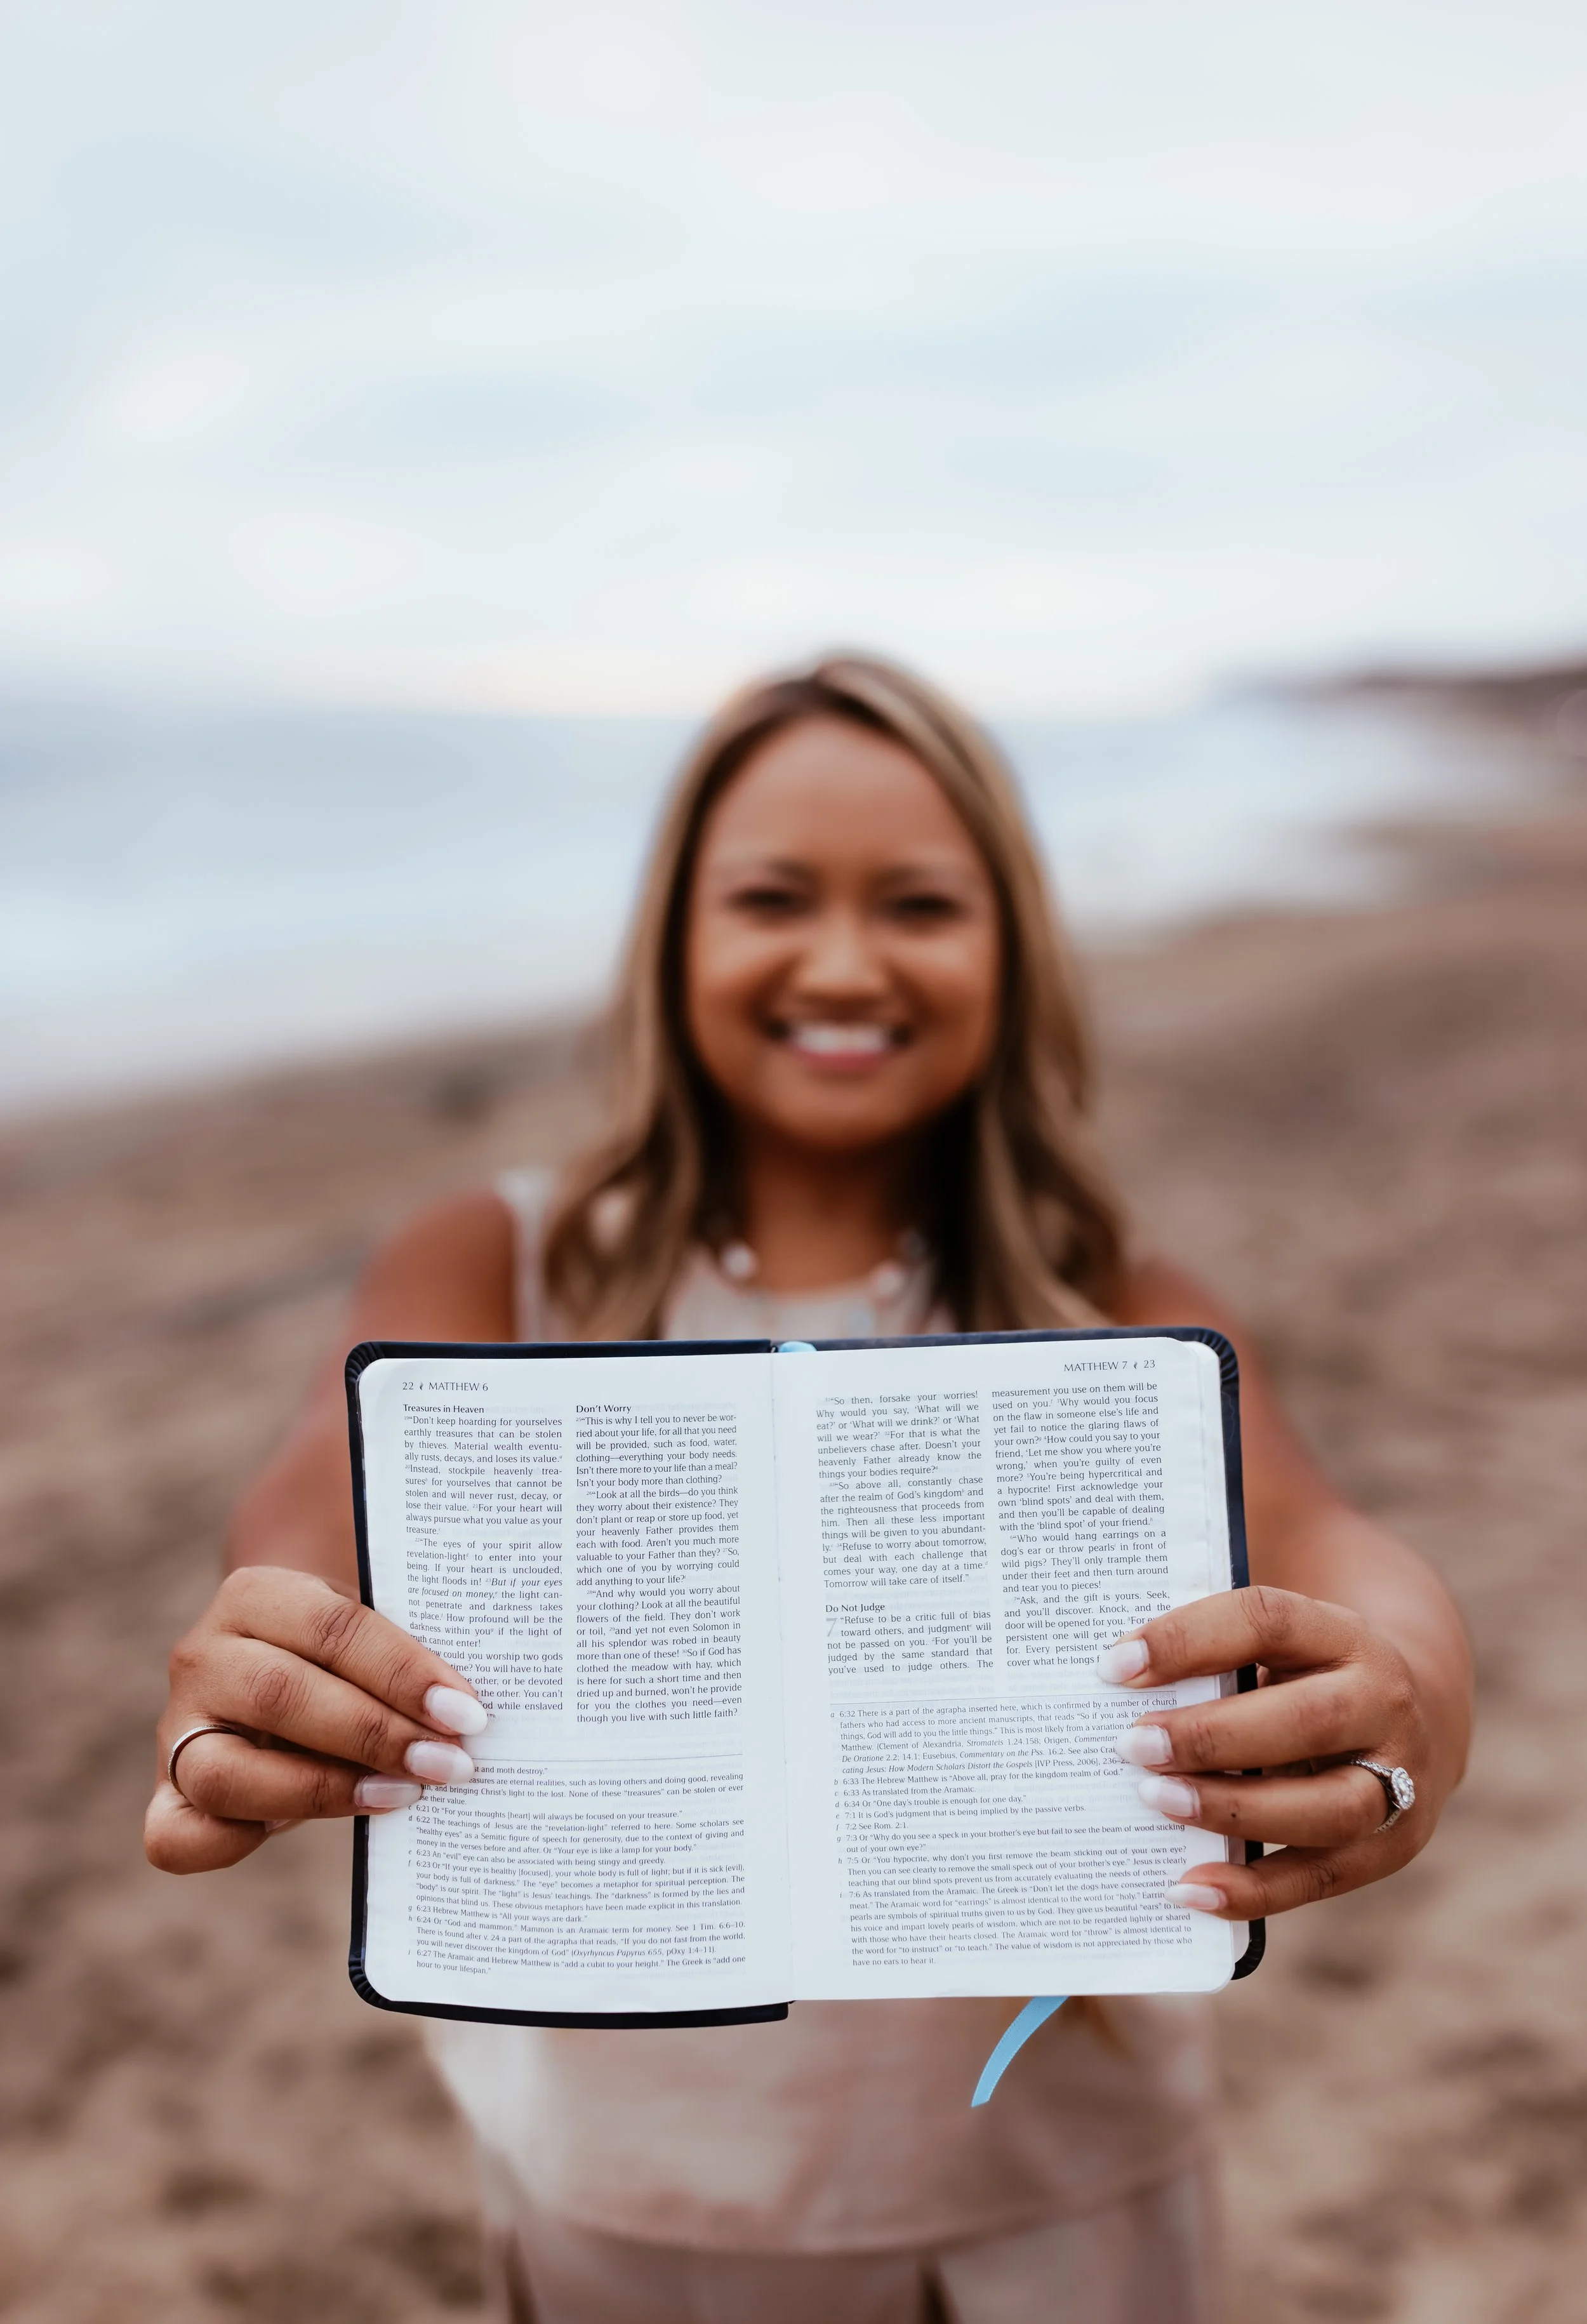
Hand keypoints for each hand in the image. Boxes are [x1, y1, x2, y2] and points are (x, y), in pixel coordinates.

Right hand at [145, 1565, 487, 1873]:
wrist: (275, 1660)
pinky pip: (176, 1836)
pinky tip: (298, 1834)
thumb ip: (396, 1664)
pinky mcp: (166, 1793)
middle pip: (281, 1695)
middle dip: (375, 1736)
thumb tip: (466, 1719)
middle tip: (450, 1764)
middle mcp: (202, 1656)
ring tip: (404, 1796)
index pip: (332, 1629)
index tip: (467, 1714)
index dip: (402, 1674)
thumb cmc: (339, 1652)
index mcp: (254, 1595)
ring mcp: (177, 1728)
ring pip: (227, 1772)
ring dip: (324, 1791)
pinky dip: (232, 1845)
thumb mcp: (361, 1634)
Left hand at [1100, 1585, 1431, 1918]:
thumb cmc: (1305, 1676)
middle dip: (1211, 1736)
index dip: (1188, 1640)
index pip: (1267, 1620)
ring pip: (1328, 1808)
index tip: (1116, 1666)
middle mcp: (1383, 1704)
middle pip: (1309, 1720)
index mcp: (1343, 1633)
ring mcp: (1398, 1781)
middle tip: (1133, 1746)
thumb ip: (1213, 1656)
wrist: (1410, 1720)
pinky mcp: (1388, 1848)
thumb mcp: (1276, 1646)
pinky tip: (1188, 1888)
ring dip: (1233, 1810)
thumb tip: (1114, 1677)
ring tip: (1157, 1801)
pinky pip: (1320, 1877)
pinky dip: (1252, 1891)